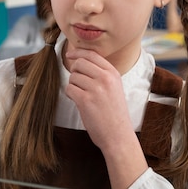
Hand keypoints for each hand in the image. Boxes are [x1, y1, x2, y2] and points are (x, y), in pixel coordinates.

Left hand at [65, 48, 147, 188]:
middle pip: (79, 64)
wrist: (118, 135)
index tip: (70, 54)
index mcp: (113, 74)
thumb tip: (80, 62)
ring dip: (73, 86)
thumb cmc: (114, 114)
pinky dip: (70, 95)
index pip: (92, 54)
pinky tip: (79, 102)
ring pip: (73, 77)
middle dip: (74, 72)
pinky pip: (69, 89)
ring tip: (83, 97)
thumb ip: (102, 75)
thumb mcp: (115, 88)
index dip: (78, 52)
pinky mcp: (85, 100)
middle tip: (78, 83)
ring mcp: (95, 88)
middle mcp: (105, 78)